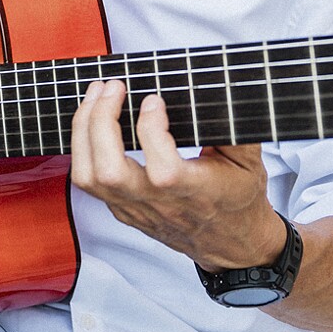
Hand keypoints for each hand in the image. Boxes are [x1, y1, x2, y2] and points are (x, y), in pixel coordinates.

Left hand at [68, 80, 288, 271]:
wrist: (229, 243)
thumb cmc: (238, 199)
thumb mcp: (249, 162)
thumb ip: (236, 129)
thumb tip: (220, 93)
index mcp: (194, 193)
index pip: (162, 170)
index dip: (151, 130)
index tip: (154, 100)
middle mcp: (158, 204)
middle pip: (109, 172)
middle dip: (101, 122)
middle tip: (113, 88)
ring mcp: (134, 209)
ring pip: (89, 177)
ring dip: (84, 131)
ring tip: (95, 97)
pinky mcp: (121, 209)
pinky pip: (88, 179)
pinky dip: (83, 145)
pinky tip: (93, 119)